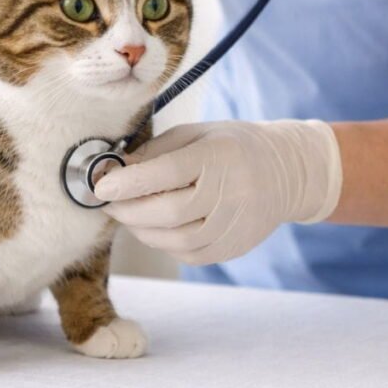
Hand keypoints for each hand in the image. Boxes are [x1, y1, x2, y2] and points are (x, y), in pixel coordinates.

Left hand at [94, 120, 342, 264]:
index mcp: (219, 156)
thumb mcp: (196, 134)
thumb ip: (156, 151)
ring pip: (176, 240)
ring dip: (142, 230)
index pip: (167, 173)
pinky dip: (164, 243)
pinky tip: (156, 228)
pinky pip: (189, 254)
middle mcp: (231, 192)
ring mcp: (235, 224)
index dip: (129, 182)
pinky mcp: (234, 247)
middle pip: (169, 212)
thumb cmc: (233, 146)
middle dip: (129, 210)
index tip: (101, 186)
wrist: (286, 171)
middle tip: (110, 203)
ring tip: (129, 215)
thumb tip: (116, 171)